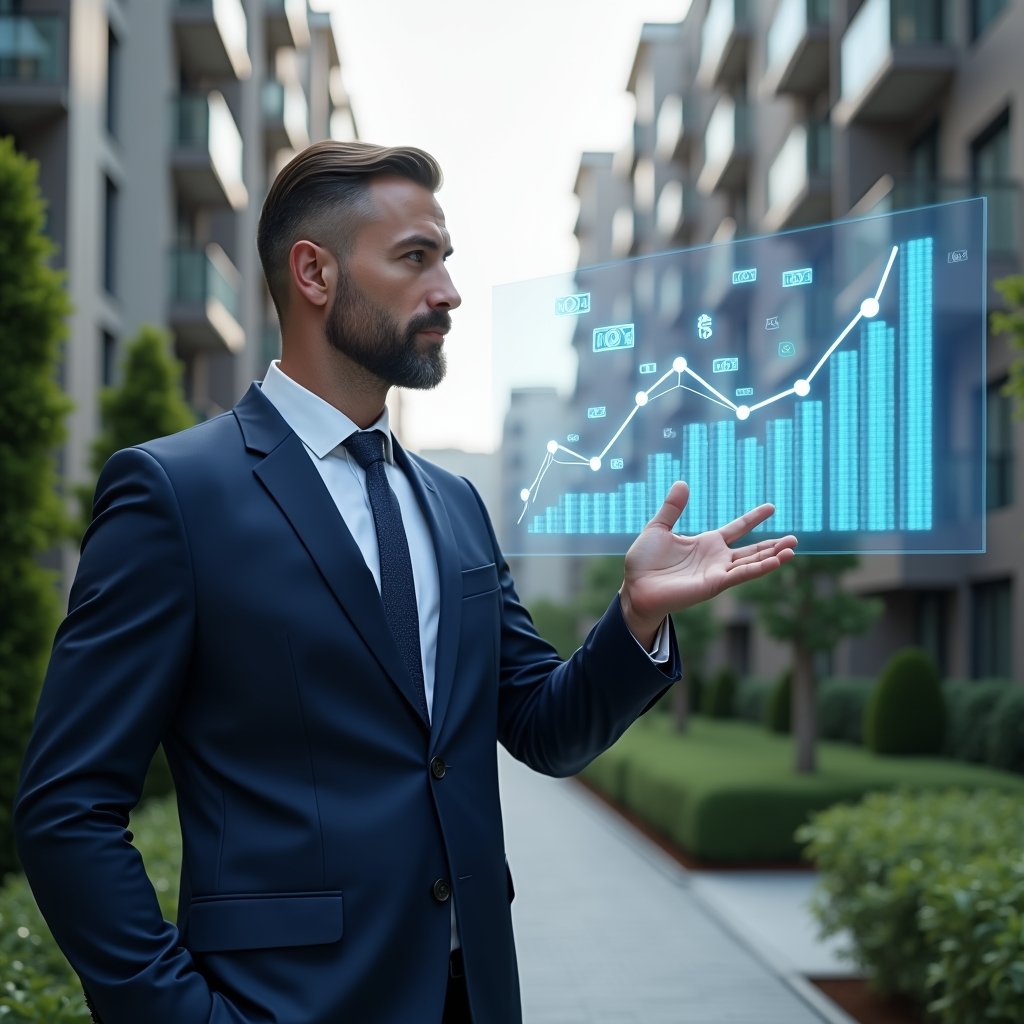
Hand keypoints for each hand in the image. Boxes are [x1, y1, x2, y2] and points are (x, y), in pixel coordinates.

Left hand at [619, 481, 797, 647]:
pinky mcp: (713, 584)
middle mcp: (716, 559)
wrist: (635, 586)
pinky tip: (775, 561)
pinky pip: (740, 575)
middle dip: (773, 545)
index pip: (736, 529)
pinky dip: (758, 568)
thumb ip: (672, 508)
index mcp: (706, 543)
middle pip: (752, 550)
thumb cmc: (644, 562)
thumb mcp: (658, 528)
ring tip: (792, 550)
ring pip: (751, 563)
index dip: (753, 518)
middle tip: (795, 539)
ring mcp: (717, 572)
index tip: (771, 507)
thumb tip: (682, 482)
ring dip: (772, 557)